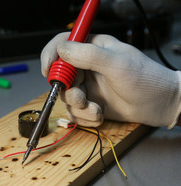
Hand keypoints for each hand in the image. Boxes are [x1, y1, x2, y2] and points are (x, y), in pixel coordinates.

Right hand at [41, 32, 180, 127]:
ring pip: (66, 98)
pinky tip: (99, 115)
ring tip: (96, 109)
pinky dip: (84, 117)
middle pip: (60, 76)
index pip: (62, 44)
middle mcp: (86, 66)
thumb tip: (62, 50)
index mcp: (92, 48)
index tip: (49, 71)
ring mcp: (87, 86)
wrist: (160, 106)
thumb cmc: (146, 80)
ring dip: (79, 108)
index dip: (51, 55)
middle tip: (82, 97)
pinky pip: (75, 112)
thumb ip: (88, 55)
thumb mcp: (117, 64)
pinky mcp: (90, 103)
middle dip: (69, 91)